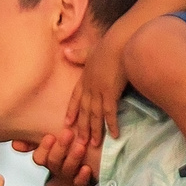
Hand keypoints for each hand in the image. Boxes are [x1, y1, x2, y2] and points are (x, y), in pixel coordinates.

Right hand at [13, 127, 96, 185]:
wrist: (88, 161)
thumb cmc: (68, 147)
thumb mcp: (53, 139)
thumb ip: (34, 138)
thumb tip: (15, 145)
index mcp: (47, 158)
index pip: (39, 157)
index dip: (44, 148)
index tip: (49, 137)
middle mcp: (57, 168)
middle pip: (53, 162)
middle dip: (60, 148)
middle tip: (68, 134)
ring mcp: (69, 176)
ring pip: (66, 170)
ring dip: (73, 158)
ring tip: (81, 146)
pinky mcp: (83, 182)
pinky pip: (80, 183)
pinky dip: (83, 177)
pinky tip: (87, 168)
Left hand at [67, 46, 128, 173]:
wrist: (120, 41)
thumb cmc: (109, 44)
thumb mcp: (90, 49)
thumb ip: (78, 54)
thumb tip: (65, 52)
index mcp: (85, 77)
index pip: (75, 97)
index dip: (72, 110)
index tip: (67, 122)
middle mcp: (89, 86)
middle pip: (84, 110)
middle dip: (81, 127)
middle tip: (79, 143)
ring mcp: (99, 90)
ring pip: (94, 115)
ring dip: (94, 130)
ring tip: (94, 144)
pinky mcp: (111, 92)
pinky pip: (110, 112)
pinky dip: (111, 124)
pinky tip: (114, 135)